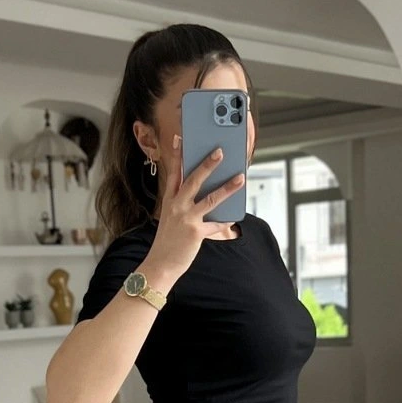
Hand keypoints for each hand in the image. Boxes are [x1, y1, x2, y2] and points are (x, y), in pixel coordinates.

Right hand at [146, 134, 245, 281]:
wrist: (160, 264)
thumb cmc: (168, 240)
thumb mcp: (171, 217)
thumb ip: (183, 202)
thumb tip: (207, 191)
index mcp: (170, 200)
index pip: (173, 172)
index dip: (176, 154)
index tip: (180, 138)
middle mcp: (177, 206)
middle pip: (193, 180)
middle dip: (207, 164)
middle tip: (220, 151)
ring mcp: (186, 219)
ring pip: (210, 199)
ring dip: (227, 187)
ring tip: (240, 178)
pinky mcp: (196, 233)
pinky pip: (216, 224)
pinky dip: (226, 220)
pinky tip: (234, 215)